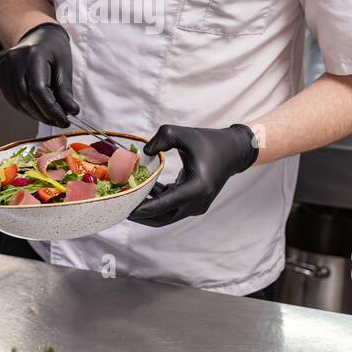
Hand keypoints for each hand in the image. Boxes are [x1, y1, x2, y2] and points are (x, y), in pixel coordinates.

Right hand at [0, 22, 79, 126]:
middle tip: (58, 121)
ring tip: (50, 117)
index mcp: (33, 55)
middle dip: (43, 114)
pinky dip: (25, 109)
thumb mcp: (64, 67)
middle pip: (26, 97)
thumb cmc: (54, 49)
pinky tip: (37, 110)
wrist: (38, 35)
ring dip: (34, 114)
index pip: (39, 90)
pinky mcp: (1, 76)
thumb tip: (70, 112)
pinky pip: (11, 98)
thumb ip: (65, 91)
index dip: (51, 109)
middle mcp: (15, 60)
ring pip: (17, 101)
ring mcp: (5, 68)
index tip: (64, 120)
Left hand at [128, 123, 258, 226]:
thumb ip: (162, 138)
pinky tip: (144, 190)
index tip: (124, 208)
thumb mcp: (184, 134)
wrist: (232, 151)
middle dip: (140, 215)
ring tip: (127, 199)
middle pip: (162, 217)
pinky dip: (157, 202)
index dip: (143, 208)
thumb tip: (144, 152)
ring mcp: (196, 206)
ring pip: (166, 215)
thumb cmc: (209, 141)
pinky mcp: (194, 204)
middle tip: (119, 208)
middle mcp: (197, 203)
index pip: (164, 205)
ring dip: (147, 209)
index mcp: (196, 189)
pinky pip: (172, 207)